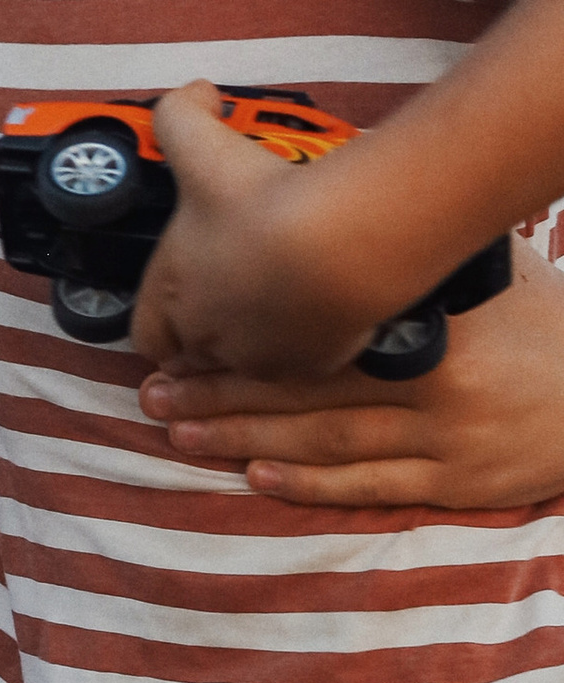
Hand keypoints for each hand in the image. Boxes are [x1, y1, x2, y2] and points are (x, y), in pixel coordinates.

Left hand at [130, 85, 380, 378]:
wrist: (333, 245)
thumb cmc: (260, 200)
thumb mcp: (204, 141)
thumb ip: (182, 111)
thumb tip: (196, 94)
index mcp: (172, 292)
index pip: (147, 334)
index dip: (161, 319)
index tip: (179, 303)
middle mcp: (208, 336)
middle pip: (194, 354)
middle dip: (205, 333)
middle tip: (232, 300)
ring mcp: (258, 358)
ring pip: (246, 363)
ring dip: (253, 342)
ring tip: (275, 307)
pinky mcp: (310, 366)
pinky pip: (298, 365)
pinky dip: (303, 345)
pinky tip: (315, 313)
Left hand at [146, 238, 563, 509]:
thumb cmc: (541, 323)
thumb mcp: (485, 276)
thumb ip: (417, 260)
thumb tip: (342, 197)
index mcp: (436, 324)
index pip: (324, 329)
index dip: (251, 337)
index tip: (189, 335)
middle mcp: (436, 383)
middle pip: (310, 390)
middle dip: (225, 393)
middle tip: (157, 391)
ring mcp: (447, 440)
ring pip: (328, 442)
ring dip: (247, 439)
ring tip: (181, 432)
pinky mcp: (457, 483)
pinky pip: (371, 485)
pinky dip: (311, 483)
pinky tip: (256, 476)